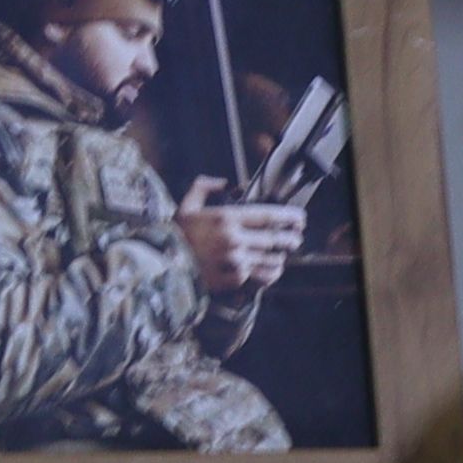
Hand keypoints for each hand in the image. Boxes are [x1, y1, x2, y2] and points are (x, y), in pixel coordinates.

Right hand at [175, 185, 303, 293]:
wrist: (162, 266)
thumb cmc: (175, 235)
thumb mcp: (187, 204)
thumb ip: (205, 186)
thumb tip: (226, 182)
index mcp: (226, 218)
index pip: (269, 216)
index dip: (289, 217)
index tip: (300, 218)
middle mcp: (234, 239)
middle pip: (275, 239)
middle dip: (291, 238)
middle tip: (297, 237)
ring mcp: (236, 261)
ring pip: (272, 259)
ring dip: (281, 256)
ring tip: (282, 253)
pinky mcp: (234, 279)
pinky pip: (261, 276)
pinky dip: (271, 273)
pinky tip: (273, 269)